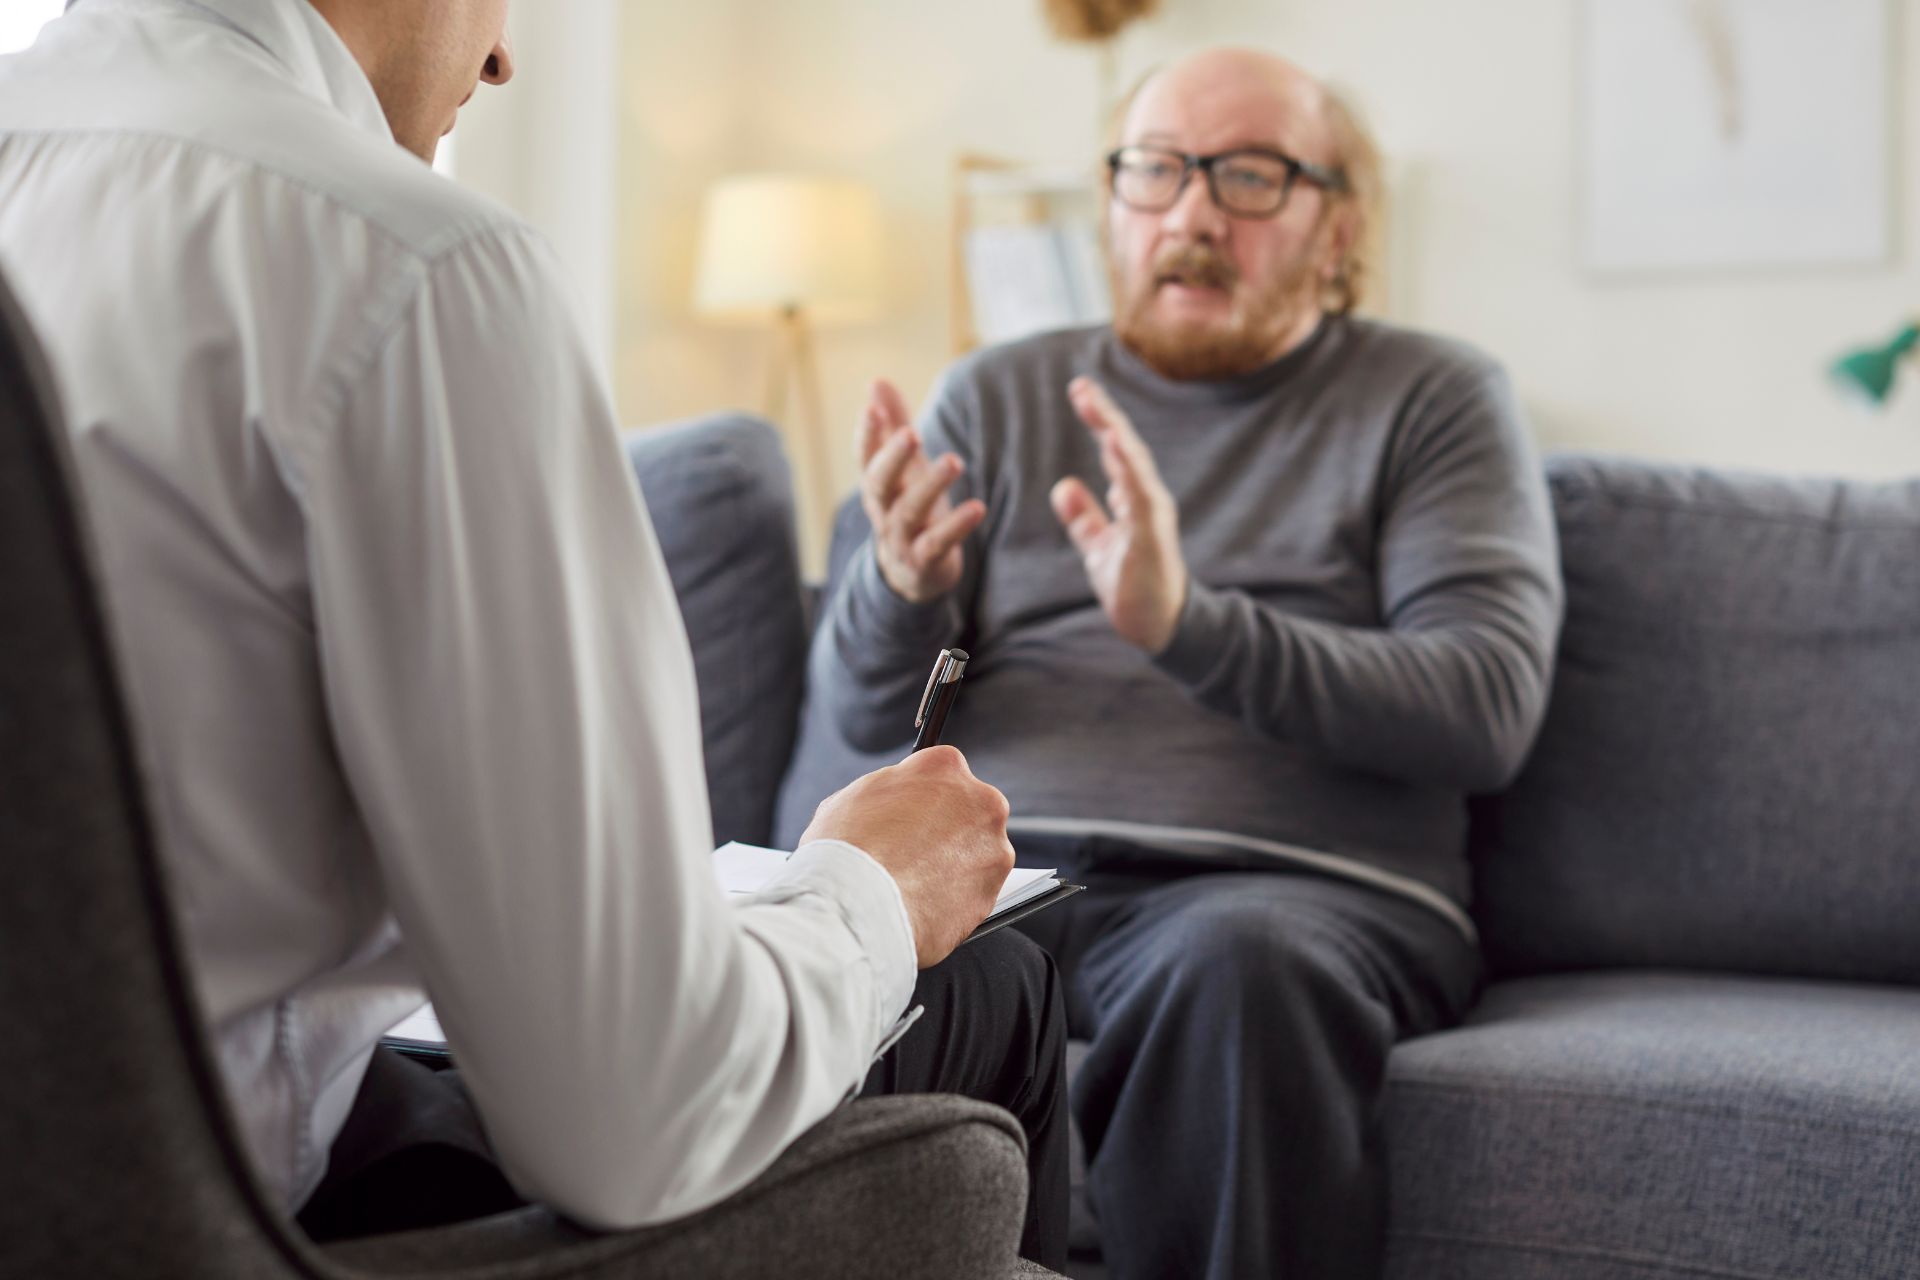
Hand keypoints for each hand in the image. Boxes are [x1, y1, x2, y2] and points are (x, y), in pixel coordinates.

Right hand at [799, 746, 1015, 968]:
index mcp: (945, 766)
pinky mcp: (992, 892)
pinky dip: (954, 897)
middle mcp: (980, 800)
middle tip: (913, 850)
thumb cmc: (848, 850)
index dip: (923, 797)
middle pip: (969, 810)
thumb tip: (893, 801)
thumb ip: (889, 791)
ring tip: (915, 881)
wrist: (858, 907)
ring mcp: (992, 848)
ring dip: (954, 864)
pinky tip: (924, 901)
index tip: (914, 813)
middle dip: (946, 829)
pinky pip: (974, 891)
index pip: (943, 772)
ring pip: (977, 852)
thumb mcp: (853, 797)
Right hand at [857, 379, 987, 604]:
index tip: (873, 407)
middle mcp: (883, 511)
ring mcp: (901, 538)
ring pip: (910, 511)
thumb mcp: (903, 468)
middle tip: (911, 433)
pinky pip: (938, 543)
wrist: (911, 574)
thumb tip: (876, 380)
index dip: (868, 433)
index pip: (865, 457)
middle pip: (879, 483)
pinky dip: (957, 526)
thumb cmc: (908, 507)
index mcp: (877, 485)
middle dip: (893, 458)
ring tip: (955, 460)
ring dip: (931, 486)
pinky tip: (977, 507)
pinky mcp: (925, 561)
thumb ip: (893, 424)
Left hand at [1049, 377, 1188, 654]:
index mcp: (1134, 499)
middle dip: (1105, 416)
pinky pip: (1141, 499)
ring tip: (1096, 409)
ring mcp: (1153, 517)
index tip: (1079, 391)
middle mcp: (1147, 500)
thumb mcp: (1099, 546)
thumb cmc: (1135, 585)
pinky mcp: (1152, 538)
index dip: (1099, 420)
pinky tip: (1114, 447)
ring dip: (1115, 436)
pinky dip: (1129, 471)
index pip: (1115, 451)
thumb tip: (1063, 484)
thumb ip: (1084, 517)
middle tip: (1081, 386)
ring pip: (1135, 467)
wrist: (1158, 626)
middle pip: (1125, 448)